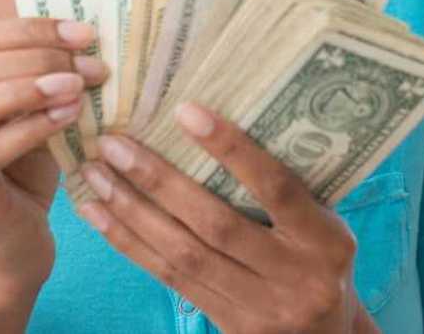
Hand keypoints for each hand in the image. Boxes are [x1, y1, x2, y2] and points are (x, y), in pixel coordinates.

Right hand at [0, 18, 106, 293]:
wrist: (13, 245)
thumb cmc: (23, 168)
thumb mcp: (26, 110)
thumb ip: (34, 71)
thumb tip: (79, 29)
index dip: (26, 28)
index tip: (83, 32)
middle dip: (34, 54)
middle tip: (90, 61)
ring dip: (24, 87)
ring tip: (76, 85)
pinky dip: (30, 127)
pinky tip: (69, 116)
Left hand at [74, 102, 380, 333]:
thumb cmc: (318, 259)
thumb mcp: (321, 223)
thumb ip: (282, 187)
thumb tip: (211, 123)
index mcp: (327, 240)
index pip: (277, 189)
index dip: (232, 150)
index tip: (186, 111)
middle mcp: (296, 277)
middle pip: (216, 225)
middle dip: (159, 181)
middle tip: (115, 143)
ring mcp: (261, 309)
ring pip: (184, 255)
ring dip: (132, 212)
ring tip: (96, 175)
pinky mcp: (229, 326)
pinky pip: (171, 280)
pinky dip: (131, 244)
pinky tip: (101, 216)